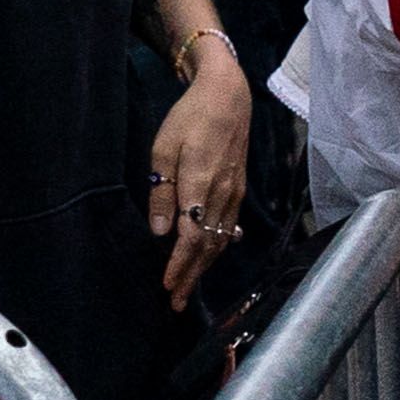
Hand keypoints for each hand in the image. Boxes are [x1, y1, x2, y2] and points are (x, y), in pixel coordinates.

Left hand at [147, 52, 251, 306]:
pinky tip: (211, 256)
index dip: (179, 265)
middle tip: (176, 303)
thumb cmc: (190, 117)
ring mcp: (234, 193)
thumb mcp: (164, 148)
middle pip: (207, 247)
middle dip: (191, 277)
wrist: (228, 95)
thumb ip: (162, 192)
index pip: (191, 238)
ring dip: (204, 267)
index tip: (166, 285)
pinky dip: (218, 247)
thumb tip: (160, 231)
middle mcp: (223, 195)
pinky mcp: (239, 188)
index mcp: (201, 185)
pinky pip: (229, 226)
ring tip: (189, 287)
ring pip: (220, 240)